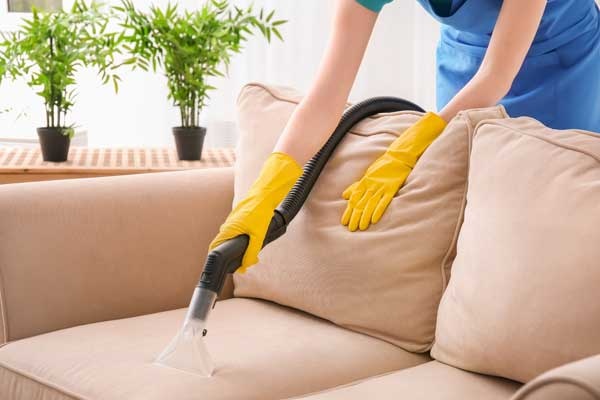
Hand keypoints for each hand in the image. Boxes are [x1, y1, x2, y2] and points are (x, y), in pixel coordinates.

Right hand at [209, 152, 301, 272]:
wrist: (263, 195)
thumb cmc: (259, 213)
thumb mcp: (257, 236)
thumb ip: (251, 252)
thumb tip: (246, 266)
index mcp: (227, 231)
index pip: (214, 248)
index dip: (216, 260)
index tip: (222, 269)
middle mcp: (226, 227)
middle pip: (222, 246)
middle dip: (230, 257)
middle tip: (241, 266)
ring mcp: (231, 223)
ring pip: (230, 240)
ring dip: (237, 249)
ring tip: (248, 256)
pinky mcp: (238, 220)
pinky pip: (235, 234)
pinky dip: (241, 240)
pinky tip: (252, 242)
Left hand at [341, 112, 446, 231]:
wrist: (400, 155)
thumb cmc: (384, 167)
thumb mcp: (368, 175)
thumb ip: (357, 186)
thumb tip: (345, 195)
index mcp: (365, 182)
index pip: (354, 199)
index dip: (349, 211)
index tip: (344, 222)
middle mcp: (371, 184)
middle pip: (361, 203)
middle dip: (355, 216)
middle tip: (351, 229)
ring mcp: (381, 186)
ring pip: (370, 204)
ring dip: (365, 216)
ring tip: (361, 227)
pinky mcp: (392, 187)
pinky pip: (384, 200)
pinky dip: (378, 210)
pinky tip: (374, 219)